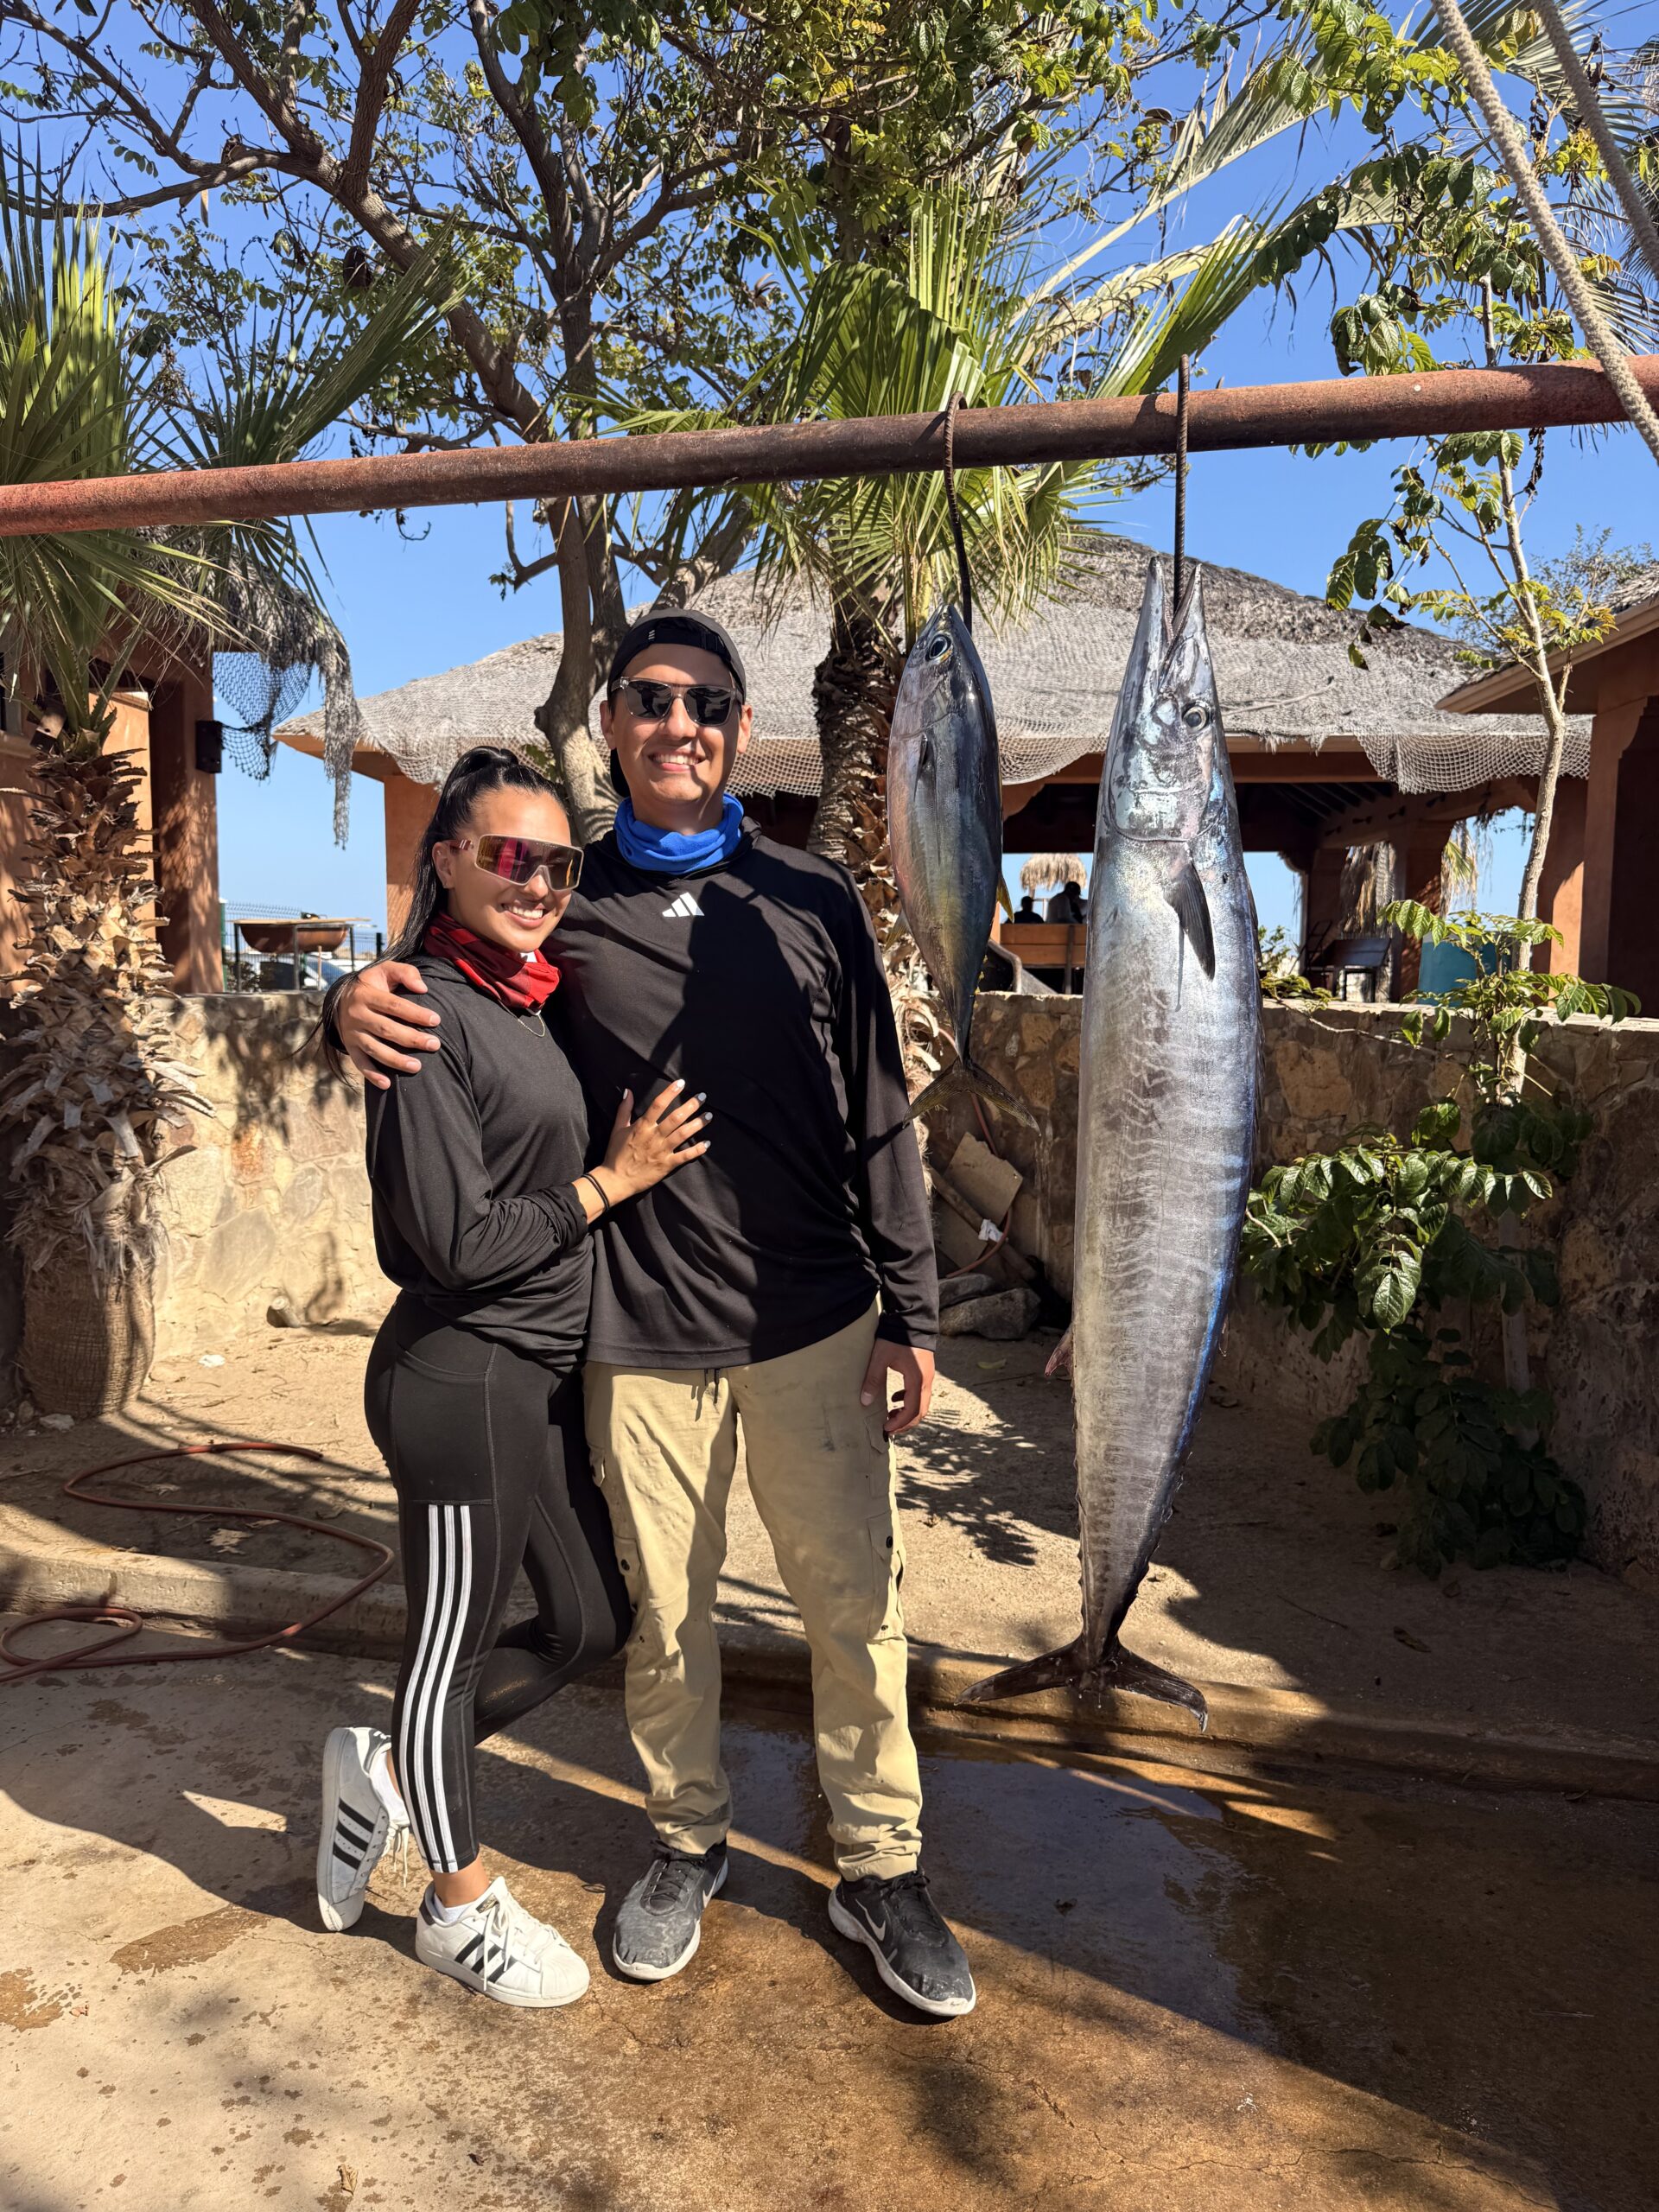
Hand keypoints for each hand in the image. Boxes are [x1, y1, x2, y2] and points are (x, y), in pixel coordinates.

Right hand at [335, 962, 441, 1089]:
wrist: (340, 998)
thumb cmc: (372, 985)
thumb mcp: (384, 970)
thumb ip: (405, 973)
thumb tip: (423, 988)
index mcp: (367, 995)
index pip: (394, 1005)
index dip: (415, 1013)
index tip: (436, 1020)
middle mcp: (357, 1015)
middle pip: (387, 1029)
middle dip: (412, 1038)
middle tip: (434, 1044)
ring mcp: (352, 1033)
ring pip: (375, 1049)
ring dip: (396, 1060)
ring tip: (417, 1067)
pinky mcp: (350, 1047)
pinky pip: (360, 1063)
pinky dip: (372, 1075)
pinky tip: (387, 1085)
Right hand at [597, 1081, 709, 1199]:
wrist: (616, 1180)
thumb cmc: (615, 1154)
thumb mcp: (617, 1129)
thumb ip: (624, 1110)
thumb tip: (628, 1091)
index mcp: (642, 1127)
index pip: (658, 1105)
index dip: (670, 1092)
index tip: (681, 1083)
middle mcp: (654, 1137)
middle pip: (676, 1117)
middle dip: (691, 1106)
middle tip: (702, 1097)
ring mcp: (661, 1151)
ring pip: (683, 1134)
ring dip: (698, 1124)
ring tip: (709, 1116)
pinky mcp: (666, 1165)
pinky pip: (684, 1156)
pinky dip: (697, 1150)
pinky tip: (707, 1143)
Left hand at [860, 1341, 934, 1437]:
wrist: (912, 1319)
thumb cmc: (897, 1337)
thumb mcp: (880, 1357)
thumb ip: (873, 1379)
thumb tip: (865, 1402)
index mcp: (917, 1380)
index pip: (912, 1411)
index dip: (899, 1423)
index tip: (886, 1428)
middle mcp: (926, 1381)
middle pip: (920, 1411)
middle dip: (905, 1423)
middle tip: (888, 1428)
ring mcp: (927, 1376)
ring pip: (921, 1403)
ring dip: (907, 1412)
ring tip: (889, 1415)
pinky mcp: (924, 1372)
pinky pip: (920, 1393)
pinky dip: (908, 1400)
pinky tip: (894, 1398)